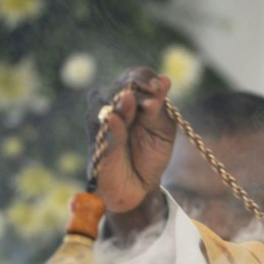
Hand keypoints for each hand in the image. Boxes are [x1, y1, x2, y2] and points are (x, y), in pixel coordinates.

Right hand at [85, 68, 175, 214]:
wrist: (140, 188)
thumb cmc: (150, 155)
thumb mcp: (163, 130)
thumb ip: (161, 107)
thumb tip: (165, 79)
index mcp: (130, 98)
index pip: (135, 75)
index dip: (146, 79)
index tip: (160, 88)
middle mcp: (111, 106)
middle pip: (119, 85)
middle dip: (136, 88)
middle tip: (153, 98)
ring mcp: (101, 124)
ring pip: (105, 103)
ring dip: (122, 103)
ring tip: (132, 102)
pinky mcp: (98, 146)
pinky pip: (103, 131)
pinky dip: (110, 125)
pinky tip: (115, 119)